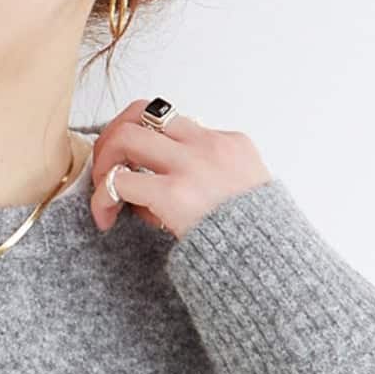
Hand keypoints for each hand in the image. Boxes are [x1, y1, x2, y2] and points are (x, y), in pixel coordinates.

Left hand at [88, 97, 270, 238]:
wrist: (270, 262)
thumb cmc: (256, 241)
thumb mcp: (245, 196)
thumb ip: (213, 184)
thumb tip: (168, 198)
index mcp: (229, 143)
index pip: (172, 123)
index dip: (147, 146)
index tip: (141, 174)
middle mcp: (208, 145)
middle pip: (143, 112)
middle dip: (114, 137)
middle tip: (106, 171)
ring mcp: (190, 165)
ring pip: (126, 135)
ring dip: (104, 162)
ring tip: (105, 194)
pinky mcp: (174, 193)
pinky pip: (120, 181)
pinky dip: (104, 197)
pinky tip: (107, 218)